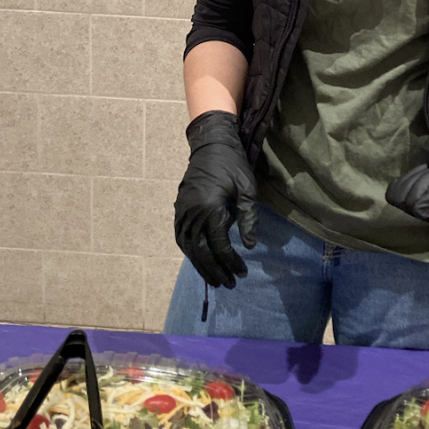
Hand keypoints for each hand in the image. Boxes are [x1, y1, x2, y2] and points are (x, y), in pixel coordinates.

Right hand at [174, 111, 258, 288]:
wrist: (211, 143)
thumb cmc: (233, 165)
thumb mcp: (247, 189)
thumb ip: (249, 218)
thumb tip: (250, 246)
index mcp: (210, 208)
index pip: (219, 244)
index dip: (231, 261)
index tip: (242, 272)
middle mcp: (192, 212)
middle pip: (201, 250)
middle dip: (215, 270)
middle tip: (228, 284)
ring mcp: (182, 211)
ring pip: (188, 247)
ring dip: (200, 265)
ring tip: (213, 280)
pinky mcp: (179, 208)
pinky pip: (180, 236)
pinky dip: (188, 252)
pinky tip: (197, 261)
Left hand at [385, 120, 428, 225]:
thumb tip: (417, 211)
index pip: (420, 210)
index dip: (425, 189)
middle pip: (408, 204)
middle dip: (419, 182)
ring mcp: (416, 207)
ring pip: (399, 198)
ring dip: (412, 178)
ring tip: (427, 171)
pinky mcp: (404, 197)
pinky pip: (392, 192)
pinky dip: (403, 178)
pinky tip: (417, 174)